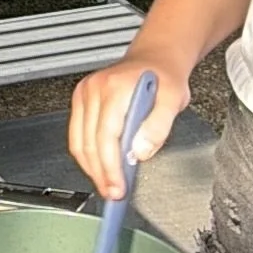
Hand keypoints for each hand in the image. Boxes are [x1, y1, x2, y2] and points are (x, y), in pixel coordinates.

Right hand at [67, 54, 190, 200]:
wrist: (156, 58)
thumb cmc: (165, 77)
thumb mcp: (174, 101)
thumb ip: (157, 128)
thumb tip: (138, 152)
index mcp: (115, 88)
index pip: (106, 137)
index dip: (110, 168)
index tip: (118, 188)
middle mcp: (94, 89)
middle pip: (88, 143)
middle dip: (100, 174)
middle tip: (113, 193)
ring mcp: (84, 93)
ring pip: (78, 142)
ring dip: (92, 168)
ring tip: (107, 184)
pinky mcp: (81, 99)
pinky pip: (78, 134)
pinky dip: (87, 155)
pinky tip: (100, 167)